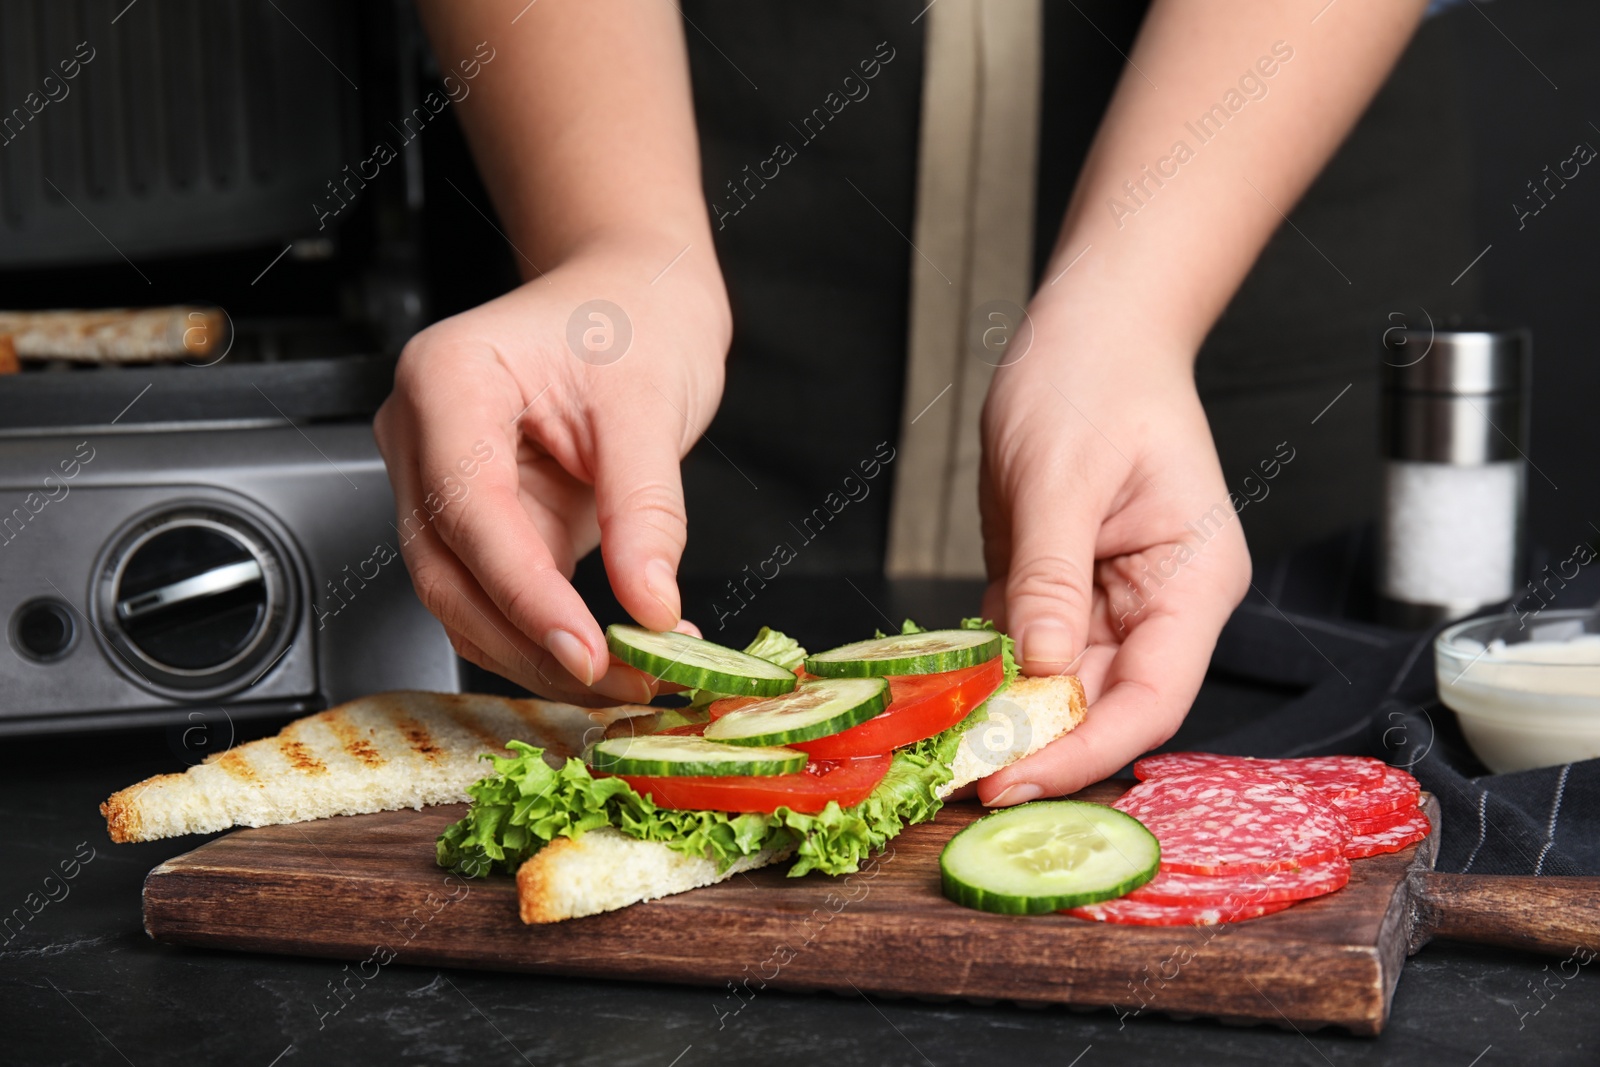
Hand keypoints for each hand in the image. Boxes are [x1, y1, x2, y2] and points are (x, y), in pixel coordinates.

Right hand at [374, 242, 729, 704]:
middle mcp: (423, 433)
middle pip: (448, 572)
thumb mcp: (652, 405)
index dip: (525, 595)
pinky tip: (612, 653)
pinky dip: (548, 633)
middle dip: (530, 643)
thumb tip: (651, 607)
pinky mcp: (478, 518)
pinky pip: (498, 594)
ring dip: (538, 653)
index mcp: (447, 380)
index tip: (588, 651)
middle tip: (619, 682)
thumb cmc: (634, 315)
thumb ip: (646, 511)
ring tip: (629, 677)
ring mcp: (440, 480)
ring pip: (462, 599)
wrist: (634, 291)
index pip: (469, 512)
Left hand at [975, 321, 1250, 802]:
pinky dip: (991, 674)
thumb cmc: (1094, 380)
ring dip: (1008, 717)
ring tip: (943, 748)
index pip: (1151, 699)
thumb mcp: (1060, 476)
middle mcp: (1159, 603)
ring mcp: (1111, 600)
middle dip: (1036, 746)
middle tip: (958, 778)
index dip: (1086, 752)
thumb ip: (1051, 575)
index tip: (1013, 780)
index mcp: (1190, 581)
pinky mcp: (1065, 588)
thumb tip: (1041, 667)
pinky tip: (946, 696)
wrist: (1091, 330)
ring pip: (1062, 688)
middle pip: (1106, 706)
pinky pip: (1029, 649)